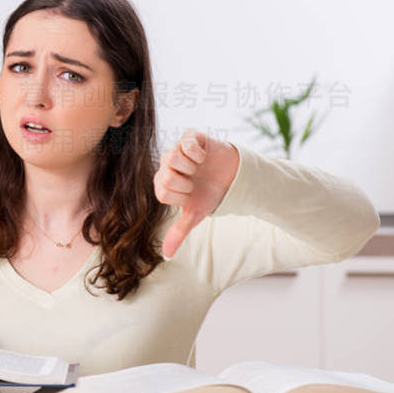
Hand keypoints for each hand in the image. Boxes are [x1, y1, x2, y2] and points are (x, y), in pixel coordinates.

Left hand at [154, 129, 239, 257]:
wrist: (231, 177)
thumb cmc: (208, 194)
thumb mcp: (194, 214)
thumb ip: (179, 232)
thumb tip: (167, 255)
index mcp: (162, 183)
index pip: (162, 192)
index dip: (181, 196)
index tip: (190, 194)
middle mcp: (165, 165)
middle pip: (166, 175)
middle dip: (186, 183)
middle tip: (195, 181)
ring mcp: (177, 149)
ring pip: (172, 157)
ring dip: (191, 168)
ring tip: (198, 169)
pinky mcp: (190, 137)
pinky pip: (187, 143)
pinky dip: (198, 153)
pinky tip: (203, 157)